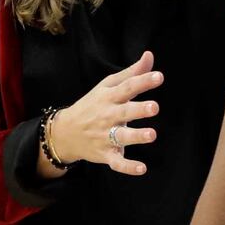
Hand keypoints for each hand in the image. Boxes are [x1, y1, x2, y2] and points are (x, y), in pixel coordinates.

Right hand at [46, 50, 161, 175]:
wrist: (65, 132)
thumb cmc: (93, 105)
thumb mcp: (107, 86)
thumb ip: (131, 73)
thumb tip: (149, 56)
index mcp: (109, 97)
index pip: (127, 87)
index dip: (143, 82)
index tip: (159, 77)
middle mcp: (107, 116)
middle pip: (124, 112)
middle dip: (139, 110)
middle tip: (155, 107)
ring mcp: (105, 136)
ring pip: (122, 137)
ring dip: (136, 136)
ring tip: (152, 135)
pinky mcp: (106, 154)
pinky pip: (117, 162)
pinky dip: (128, 167)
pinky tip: (142, 169)